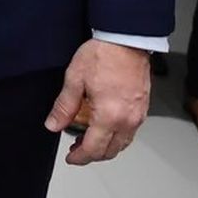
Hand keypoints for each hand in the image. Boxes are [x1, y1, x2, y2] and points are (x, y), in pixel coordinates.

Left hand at [45, 39, 150, 164]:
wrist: (126, 39)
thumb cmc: (104, 54)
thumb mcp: (75, 79)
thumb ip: (64, 106)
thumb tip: (53, 124)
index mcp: (109, 116)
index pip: (93, 149)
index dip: (79, 158)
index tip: (71, 158)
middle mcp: (127, 120)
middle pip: (110, 151)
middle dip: (92, 155)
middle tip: (77, 150)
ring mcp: (138, 115)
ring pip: (123, 144)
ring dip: (106, 147)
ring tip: (90, 139)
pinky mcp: (143, 107)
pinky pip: (131, 132)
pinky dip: (117, 137)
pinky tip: (106, 127)